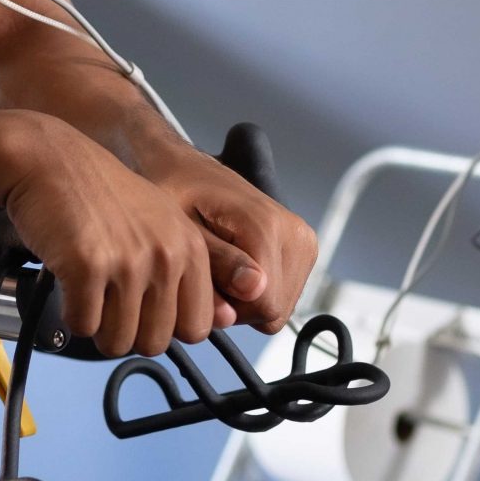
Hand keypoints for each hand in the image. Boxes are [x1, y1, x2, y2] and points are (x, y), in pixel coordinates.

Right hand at [0, 117, 222, 357]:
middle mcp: (166, 255)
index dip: (163, 327)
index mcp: (190, 247)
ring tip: (89, 290)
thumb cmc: (98, 194)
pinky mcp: (88, 267)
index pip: (196, 328)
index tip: (144, 312)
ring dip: (97, 325)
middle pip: (155, 343)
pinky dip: (70, 313)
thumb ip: (180, 271)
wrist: (49, 160)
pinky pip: (83, 326)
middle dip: (126, 331)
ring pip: (118, 341)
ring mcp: (128, 262)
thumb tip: (191, 329)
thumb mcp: (161, 223)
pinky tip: (69, 283)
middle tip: (107, 300)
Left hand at [142, 142, 316, 332]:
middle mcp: (296, 234)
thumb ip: (217, 262)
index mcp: (268, 226)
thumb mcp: (183, 229)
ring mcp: (303, 242)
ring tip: (218, 269)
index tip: (201, 284)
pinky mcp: (303, 250)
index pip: (264, 306)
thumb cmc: (176, 194)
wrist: (187, 169)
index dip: (227, 308)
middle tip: (207, 275)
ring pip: (279, 308)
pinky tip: (233, 268)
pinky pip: (282, 296)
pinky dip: (256, 293)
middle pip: (274, 311)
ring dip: (245, 302)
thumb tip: (255, 289)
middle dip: (237, 307)